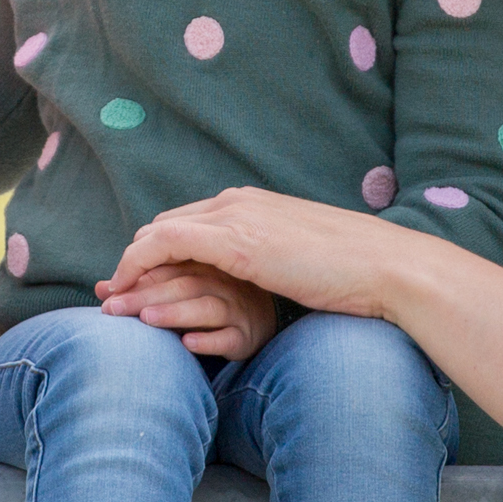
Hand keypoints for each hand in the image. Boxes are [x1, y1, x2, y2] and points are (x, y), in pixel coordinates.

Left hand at [92, 260, 277, 359]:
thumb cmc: (211, 301)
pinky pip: (229, 337)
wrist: (262, 321)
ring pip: (206, 308)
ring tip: (146, 320)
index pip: (167, 267)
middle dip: (144, 296)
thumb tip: (100, 289)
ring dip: (174, 313)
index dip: (137, 278)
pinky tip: (188, 344)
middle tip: (112, 309)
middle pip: (181, 286)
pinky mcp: (247, 336)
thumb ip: (142, 288)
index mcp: (204, 266)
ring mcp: (236, 309)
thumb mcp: (178, 291)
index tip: (107, 293)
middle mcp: (221, 284)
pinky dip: (208, 340)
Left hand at [108, 187, 414, 322]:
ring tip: (116, 298)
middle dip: (136, 259)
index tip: (140, 283)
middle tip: (117, 293)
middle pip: (164, 225)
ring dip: (131, 266)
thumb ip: (274, 257)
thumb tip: (266, 277)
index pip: (187, 222)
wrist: (387, 267)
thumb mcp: (303, 259)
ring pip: (157, 233)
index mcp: (254, 205)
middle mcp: (238, 202)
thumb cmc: (356, 272)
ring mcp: (235, 217)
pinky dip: (138, 264)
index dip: (157, 252)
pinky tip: (128, 290)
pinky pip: (164, 244)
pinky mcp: (233, 240)